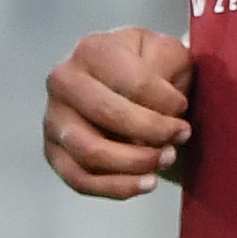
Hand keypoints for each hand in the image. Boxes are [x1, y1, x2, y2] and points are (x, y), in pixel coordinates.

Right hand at [44, 27, 193, 198]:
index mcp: (92, 50)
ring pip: (90, 152)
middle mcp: (63, 82)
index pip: (133, 82)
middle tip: (181, 136)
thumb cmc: (149, 66)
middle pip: (107, 115)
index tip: (184, 107)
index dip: (166, 101)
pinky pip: (80, 179)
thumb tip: (161, 114)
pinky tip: (146, 183)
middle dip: (152, 132)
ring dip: (135, 162)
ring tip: (166, 159)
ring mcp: (53, 119)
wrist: (124, 80)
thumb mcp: (166, 53)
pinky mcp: (53, 152)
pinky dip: (116, 187)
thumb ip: (167, 72)